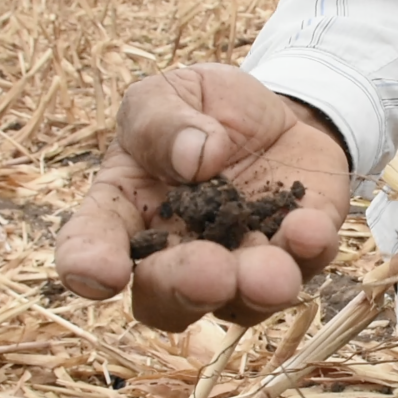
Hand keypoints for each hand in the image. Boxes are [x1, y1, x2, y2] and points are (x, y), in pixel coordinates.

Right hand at [55, 64, 350, 331]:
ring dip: (255, 289)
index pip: (91, 245)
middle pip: (166, 299)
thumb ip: (162, 121)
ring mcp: (239, 265)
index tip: (100, 274)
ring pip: (241, 302)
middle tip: (208, 271)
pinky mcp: (297, 253)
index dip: (88, 266)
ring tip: (269, 274)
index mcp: (124, 213)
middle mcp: (176, 257)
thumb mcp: (168, 95)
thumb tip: (193, 156)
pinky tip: (310, 229)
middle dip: (186, 289)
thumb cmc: (199, 111)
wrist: (273, 112)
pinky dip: (308, 252)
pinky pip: (304, 264)